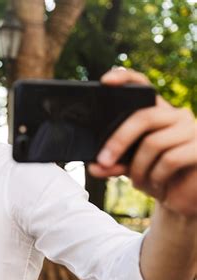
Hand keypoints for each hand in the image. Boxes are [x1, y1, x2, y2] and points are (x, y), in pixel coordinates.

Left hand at [88, 68, 196, 216]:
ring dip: (139, 168)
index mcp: (156, 112)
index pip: (143, 85)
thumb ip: (112, 163)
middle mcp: (176, 115)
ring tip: (137, 182)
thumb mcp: (129, 166)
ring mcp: (192, 129)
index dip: (125, 78)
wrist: (185, 198)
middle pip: (143, 117)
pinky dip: (156, 176)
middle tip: (103, 161)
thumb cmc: (156, 175)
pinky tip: (156, 185)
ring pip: (154, 143)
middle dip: (118, 141)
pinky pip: (170, 159)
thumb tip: (94, 166)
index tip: (105, 82)